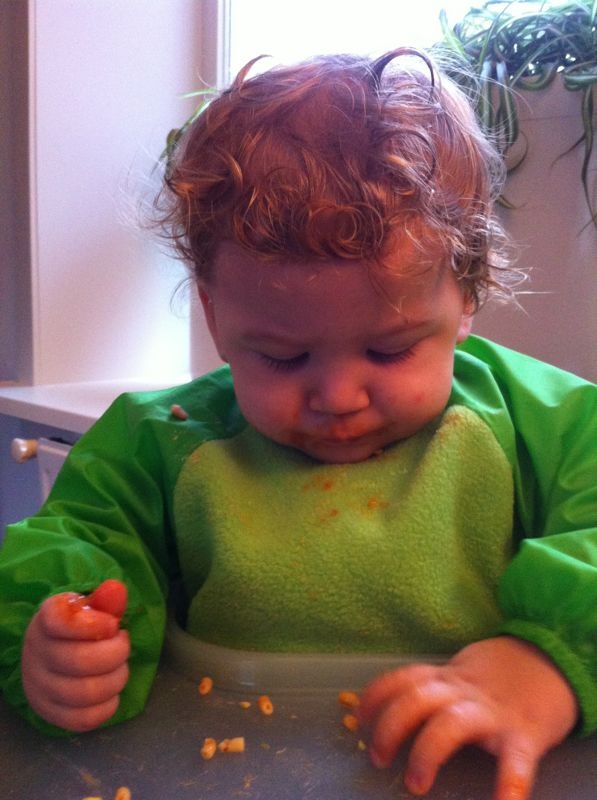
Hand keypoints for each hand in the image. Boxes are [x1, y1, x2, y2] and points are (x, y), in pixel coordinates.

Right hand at [22, 579, 129, 731]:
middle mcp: (36, 654)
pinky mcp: (49, 713)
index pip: (62, 621)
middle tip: (123, 645)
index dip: (96, 624)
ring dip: (116, 680)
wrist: (53, 653)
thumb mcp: (91, 608)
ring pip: (84, 693)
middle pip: (80, 661)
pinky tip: (112, 692)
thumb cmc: (80, 627)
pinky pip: (83, 719)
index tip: (113, 624)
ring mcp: (39, 687)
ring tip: (120, 667)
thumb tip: (116, 590)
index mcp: (46, 620)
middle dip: (116, 653)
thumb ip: (106, 601)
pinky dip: (108, 707)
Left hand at [359, 636, 578, 799]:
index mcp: (445, 678)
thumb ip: (427, 690)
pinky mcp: (524, 735)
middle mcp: (463, 691)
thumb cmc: (493, 681)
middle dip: (392, 727)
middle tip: (379, 758)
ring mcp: (493, 712)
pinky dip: (508, 784)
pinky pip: (515, 761)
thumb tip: (378, 714)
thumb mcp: (456, 677)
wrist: (549, 662)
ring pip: (452, 723)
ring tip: (416, 783)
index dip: (376, 696)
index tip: (358, 719)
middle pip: (418, 699)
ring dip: (428, 752)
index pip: (402, 678)